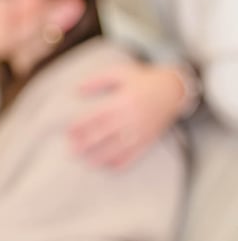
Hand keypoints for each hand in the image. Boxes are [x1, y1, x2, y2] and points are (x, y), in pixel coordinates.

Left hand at [69, 63, 186, 167]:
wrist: (173, 90)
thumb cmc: (141, 80)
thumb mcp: (119, 73)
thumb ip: (97, 80)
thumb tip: (76, 90)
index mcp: (122, 101)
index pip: (97, 116)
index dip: (81, 125)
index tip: (68, 133)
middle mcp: (131, 117)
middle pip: (105, 134)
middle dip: (87, 144)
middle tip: (71, 151)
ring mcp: (140, 131)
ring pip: (118, 148)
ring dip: (101, 157)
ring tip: (86, 162)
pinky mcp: (148, 140)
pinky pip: (134, 155)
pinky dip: (121, 162)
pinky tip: (108, 167)